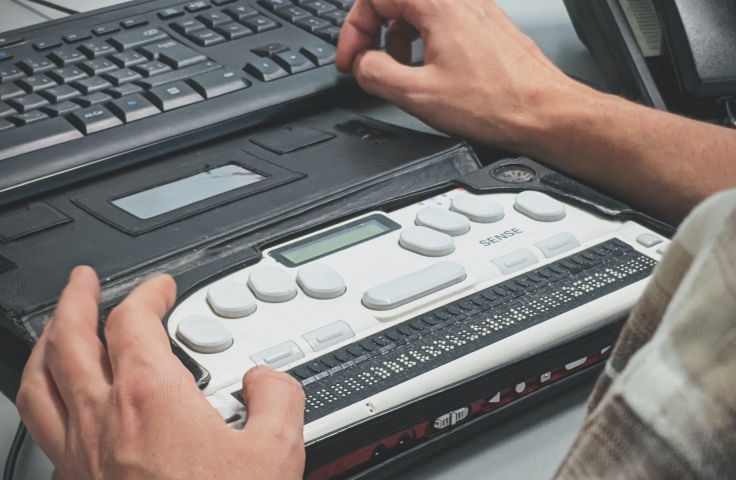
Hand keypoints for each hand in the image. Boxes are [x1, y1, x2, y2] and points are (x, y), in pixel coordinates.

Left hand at [17, 266, 305, 479]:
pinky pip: (42, 430)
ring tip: (58, 329)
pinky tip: (61, 406)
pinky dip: (46, 401)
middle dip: (76, 300)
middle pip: (69, 340)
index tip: (162, 288)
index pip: (133, 321)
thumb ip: (278, 396)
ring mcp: (78, 457)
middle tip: (84, 280)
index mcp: (151, 399)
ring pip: (39, 383)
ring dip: (47, 344)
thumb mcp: (278, 452)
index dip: (148, 293)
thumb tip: (266, 378)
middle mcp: (103, 422)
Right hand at [336, 0, 585, 148]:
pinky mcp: (486, 26)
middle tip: (367, 64)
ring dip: (398, 39)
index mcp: (438, 5)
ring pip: (419, 11)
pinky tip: (428, 72)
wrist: (544, 113)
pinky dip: (424, 42)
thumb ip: (375, 74)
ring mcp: (476, 10)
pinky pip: (442, 23)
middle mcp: (460, 0)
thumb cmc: (497, 104)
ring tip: (400, 73)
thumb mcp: (417, 95)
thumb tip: (362, 65)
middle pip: (396, 1)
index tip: (352, 59)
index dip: (354, 30)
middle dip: (374, 33)